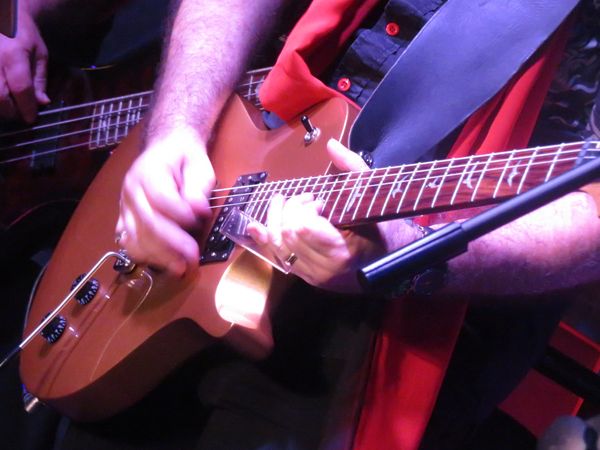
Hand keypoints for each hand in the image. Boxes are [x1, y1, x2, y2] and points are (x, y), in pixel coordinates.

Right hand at [0, 7, 49, 122]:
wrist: (3, 14)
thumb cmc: (23, 34)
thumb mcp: (39, 55)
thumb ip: (39, 80)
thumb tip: (42, 103)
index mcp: (14, 53)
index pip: (21, 88)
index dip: (27, 107)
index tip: (31, 118)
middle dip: (11, 111)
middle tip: (20, 115)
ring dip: (0, 107)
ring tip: (10, 107)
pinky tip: (2, 98)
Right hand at [116, 128, 214, 276]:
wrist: (165, 150)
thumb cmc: (184, 159)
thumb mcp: (199, 165)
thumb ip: (198, 187)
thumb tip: (198, 209)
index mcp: (148, 173)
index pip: (162, 199)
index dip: (183, 214)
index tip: (204, 218)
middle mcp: (130, 191)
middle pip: (147, 224)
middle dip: (172, 245)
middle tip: (193, 259)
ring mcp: (124, 207)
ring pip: (135, 238)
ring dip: (159, 257)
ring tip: (181, 268)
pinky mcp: (124, 221)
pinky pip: (129, 243)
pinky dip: (146, 257)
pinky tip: (164, 263)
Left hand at [248, 139, 416, 292]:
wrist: (390, 260)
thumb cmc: (382, 227)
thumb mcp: (371, 195)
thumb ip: (351, 168)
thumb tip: (331, 144)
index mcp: (340, 252)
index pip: (302, 227)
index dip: (304, 209)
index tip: (320, 202)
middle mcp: (323, 269)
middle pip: (287, 234)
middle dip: (292, 211)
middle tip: (308, 201)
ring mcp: (312, 276)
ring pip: (277, 246)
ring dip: (275, 220)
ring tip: (282, 203)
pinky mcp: (305, 277)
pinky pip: (277, 258)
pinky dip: (264, 239)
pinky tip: (254, 226)